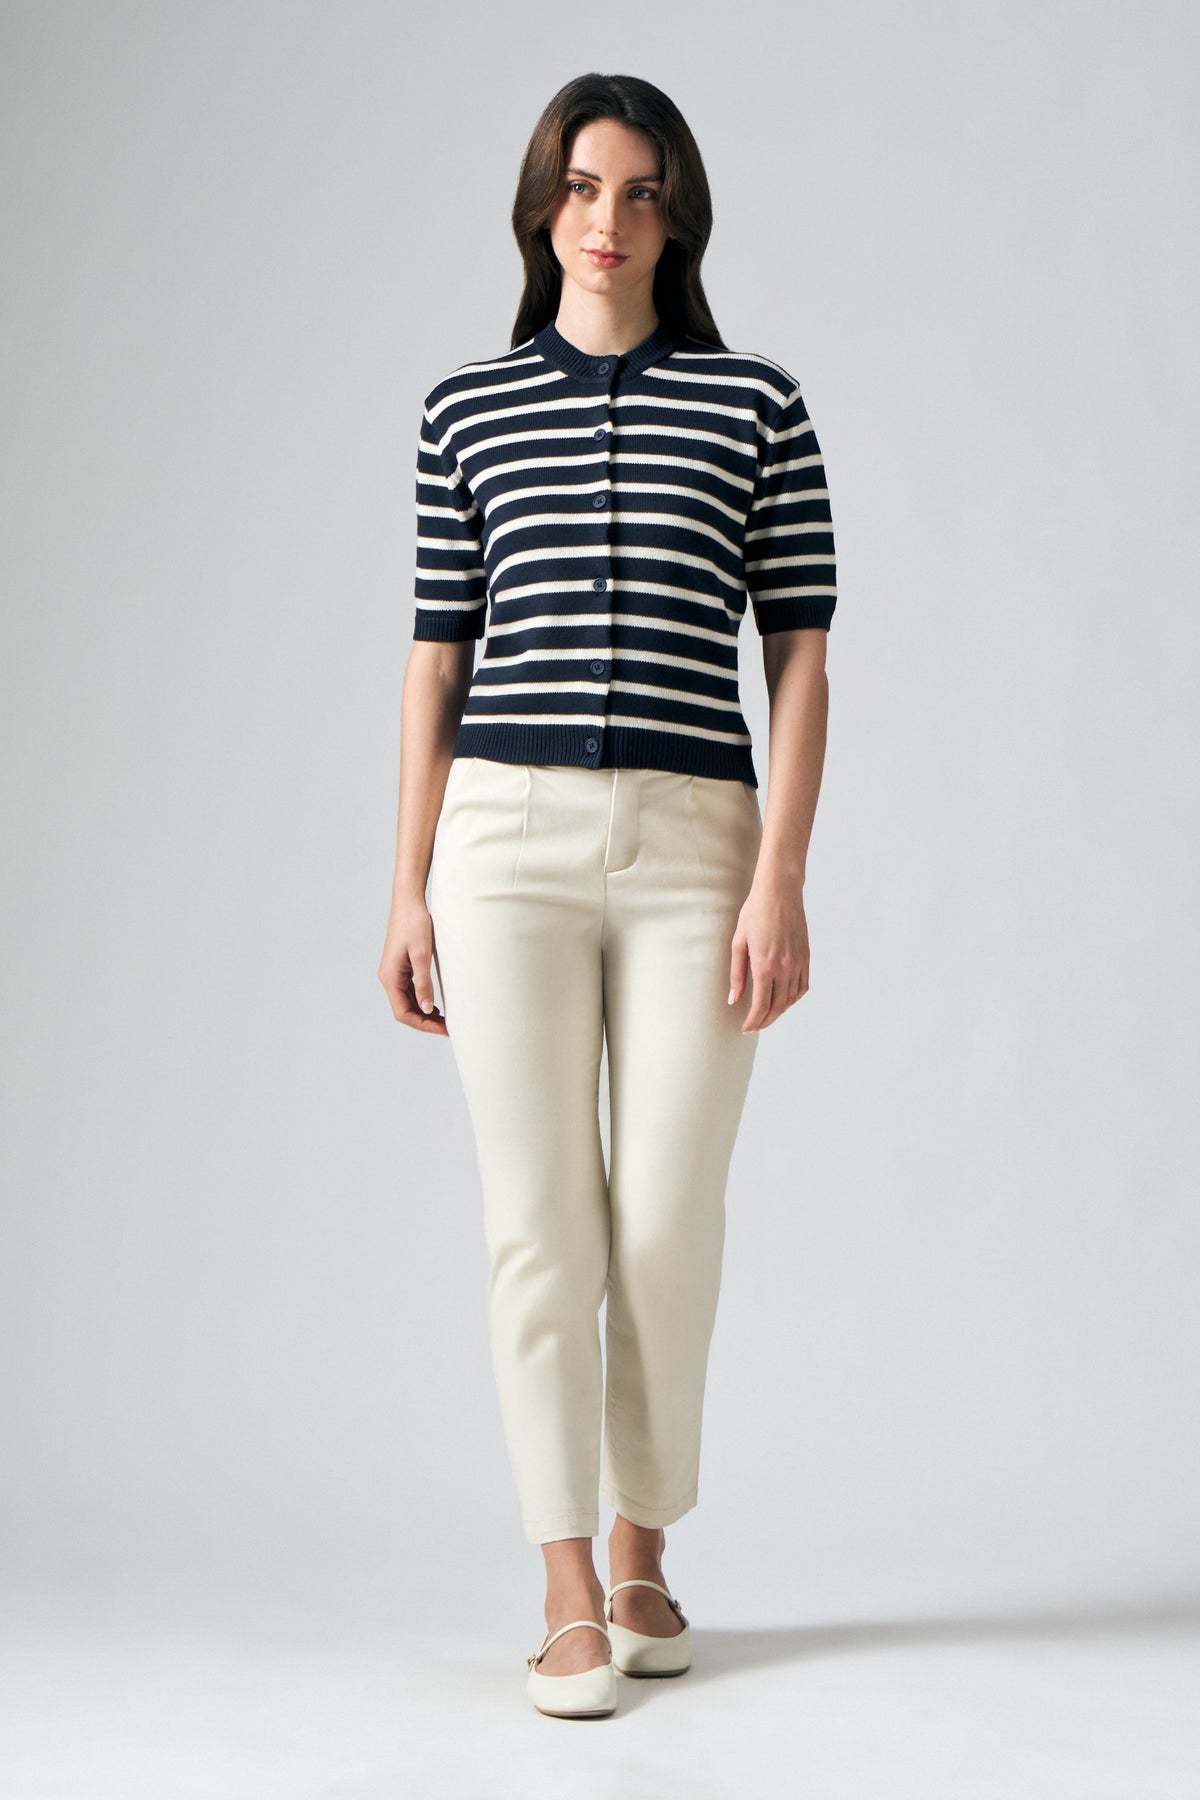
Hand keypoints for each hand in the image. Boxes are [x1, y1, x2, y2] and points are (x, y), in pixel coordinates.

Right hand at [378, 895, 447, 1035]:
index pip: (403, 1012)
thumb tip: (427, 1009)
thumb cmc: (415, 923)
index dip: (423, 1025)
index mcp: (390, 977)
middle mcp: (389, 977)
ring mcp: (394, 972)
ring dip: (424, 1013)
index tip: (443, 1029)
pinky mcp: (401, 966)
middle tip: (449, 1028)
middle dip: (425, 1022)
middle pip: (404, 1010)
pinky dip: (422, 1000)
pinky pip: (410, 991)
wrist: (408, 900)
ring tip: (445, 1020)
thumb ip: (424, 983)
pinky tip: (436, 1005)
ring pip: (407, 1002)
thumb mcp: (422, 954)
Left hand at [727, 875, 809, 1032]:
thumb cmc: (755, 912)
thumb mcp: (738, 942)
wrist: (780, 892)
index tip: (745, 1028)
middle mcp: (785, 967)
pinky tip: (784, 1000)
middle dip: (765, 1021)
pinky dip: (793, 998)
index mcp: (765, 964)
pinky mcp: (806, 957)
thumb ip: (736, 974)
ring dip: (779, 1012)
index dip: (753, 1021)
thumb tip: (734, 999)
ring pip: (791, 999)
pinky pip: (803, 986)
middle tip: (754, 1026)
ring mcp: (798, 962)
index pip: (761, 1005)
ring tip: (766, 1015)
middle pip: (777, 1006)